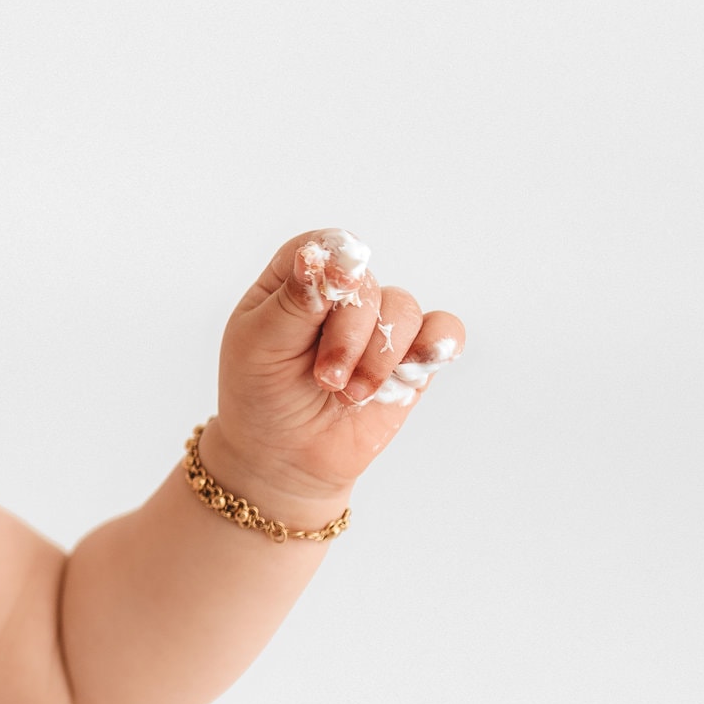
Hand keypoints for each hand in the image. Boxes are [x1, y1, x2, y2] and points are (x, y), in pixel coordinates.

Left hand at [208, 227, 465, 511]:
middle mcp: (341, 296)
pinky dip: (435, 347)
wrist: (284, 457)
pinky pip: (443, 331)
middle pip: (367, 283)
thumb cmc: (260, 395)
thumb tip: (320, 256)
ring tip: (350, 395)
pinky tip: (409, 374)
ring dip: (380, 357)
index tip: (335, 291)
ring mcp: (378, 326)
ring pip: (404, 309)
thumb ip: (294, 301)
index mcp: (296, 280)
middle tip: (325, 379)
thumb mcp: (259, 346)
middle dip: (349, 337)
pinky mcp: (410, 358)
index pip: (324, 246)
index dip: (336, 263)